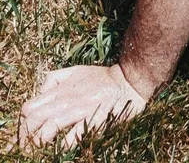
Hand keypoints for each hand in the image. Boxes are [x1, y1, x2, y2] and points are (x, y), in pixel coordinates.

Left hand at [16, 64, 146, 150]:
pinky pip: (76, 133)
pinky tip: (62, 149)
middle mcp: (67, 100)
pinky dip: (65, 143)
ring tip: (37, 153)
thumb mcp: (76, 71)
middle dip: (25, 137)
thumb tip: (39, 93)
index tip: (22, 136)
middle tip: (25, 150)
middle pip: (35, 120)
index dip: (22, 124)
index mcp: (61, 90)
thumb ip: (55, 79)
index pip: (29, 108)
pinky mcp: (95, 118)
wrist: (130, 80)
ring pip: (50, 127)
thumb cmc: (103, 78)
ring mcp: (81, 109)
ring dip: (39, 142)